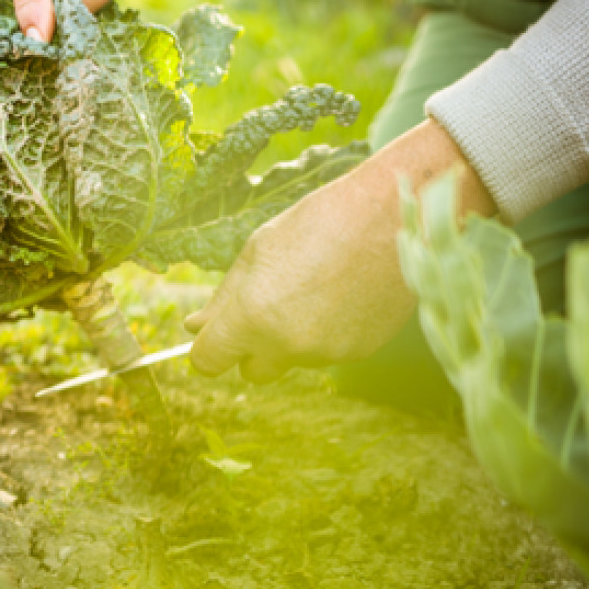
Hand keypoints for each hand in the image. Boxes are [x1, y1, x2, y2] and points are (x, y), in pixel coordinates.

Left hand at [185, 120, 496, 383]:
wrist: (393, 217)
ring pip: (292, 358)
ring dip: (292, 334)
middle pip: (251, 370)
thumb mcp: (259, 249)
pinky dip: (326, 331)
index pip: (209, 361)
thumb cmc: (320, 222)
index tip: (215, 334)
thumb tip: (195, 326)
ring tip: (316, 283)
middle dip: (251, 346)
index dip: (208, 348)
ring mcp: (326, 353)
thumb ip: (226, 296)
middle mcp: (287, 344)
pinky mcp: (358, 352)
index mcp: (253, 315)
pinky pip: (327, 352)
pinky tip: (342, 292)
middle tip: (267, 304)